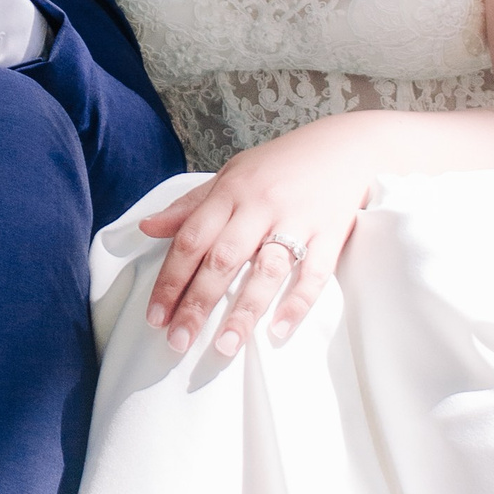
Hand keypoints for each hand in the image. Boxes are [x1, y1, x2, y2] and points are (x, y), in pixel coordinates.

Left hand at [140, 115, 381, 357]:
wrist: (346, 147)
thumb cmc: (280, 165)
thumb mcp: (231, 175)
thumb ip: (191, 206)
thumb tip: (147, 227)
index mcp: (231, 192)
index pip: (192, 239)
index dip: (170, 280)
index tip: (155, 317)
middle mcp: (261, 206)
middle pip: (223, 260)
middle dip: (197, 304)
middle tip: (178, 341)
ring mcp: (297, 221)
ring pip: (266, 271)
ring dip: (244, 311)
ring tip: (224, 346)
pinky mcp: (330, 234)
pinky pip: (315, 274)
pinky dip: (297, 303)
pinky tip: (278, 329)